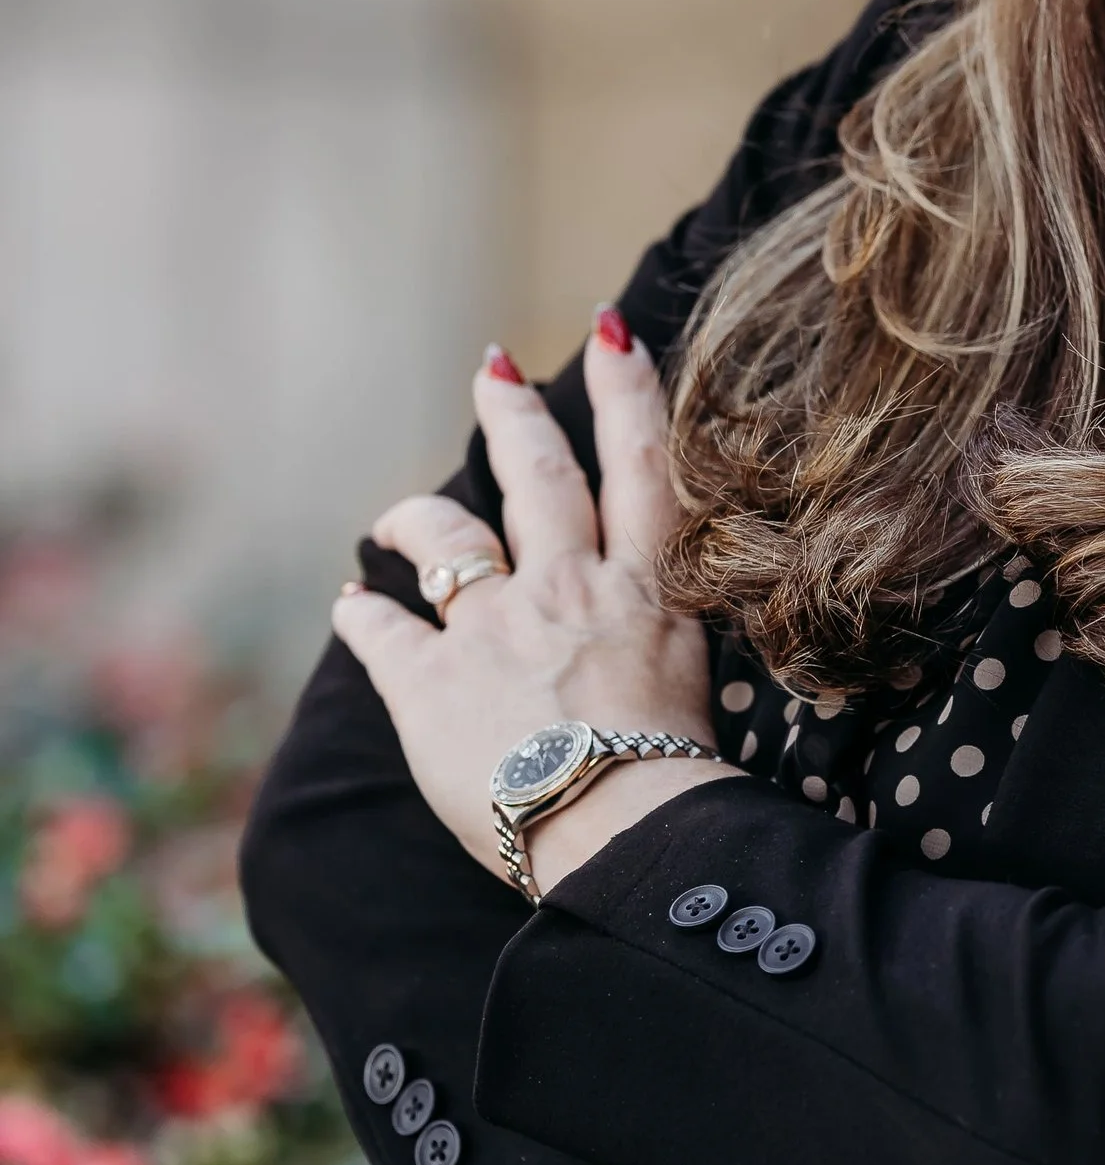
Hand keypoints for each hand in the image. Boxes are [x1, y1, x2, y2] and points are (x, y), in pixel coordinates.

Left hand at [332, 317, 720, 888]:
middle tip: (494, 369)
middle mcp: (570, 590)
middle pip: (539, 476)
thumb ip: (660, 643)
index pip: (644, 467)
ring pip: (448, 534)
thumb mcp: (692, 689)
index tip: (611, 331)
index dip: (628, 390)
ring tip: (396, 515)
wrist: (624, 833)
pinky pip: (381, 628)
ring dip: (416, 513)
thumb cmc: (673, 785)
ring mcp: (495, 629)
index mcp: (647, 592)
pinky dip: (363, 613)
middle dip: (514, 415)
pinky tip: (353, 605)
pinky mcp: (430, 681)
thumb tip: (647, 636)